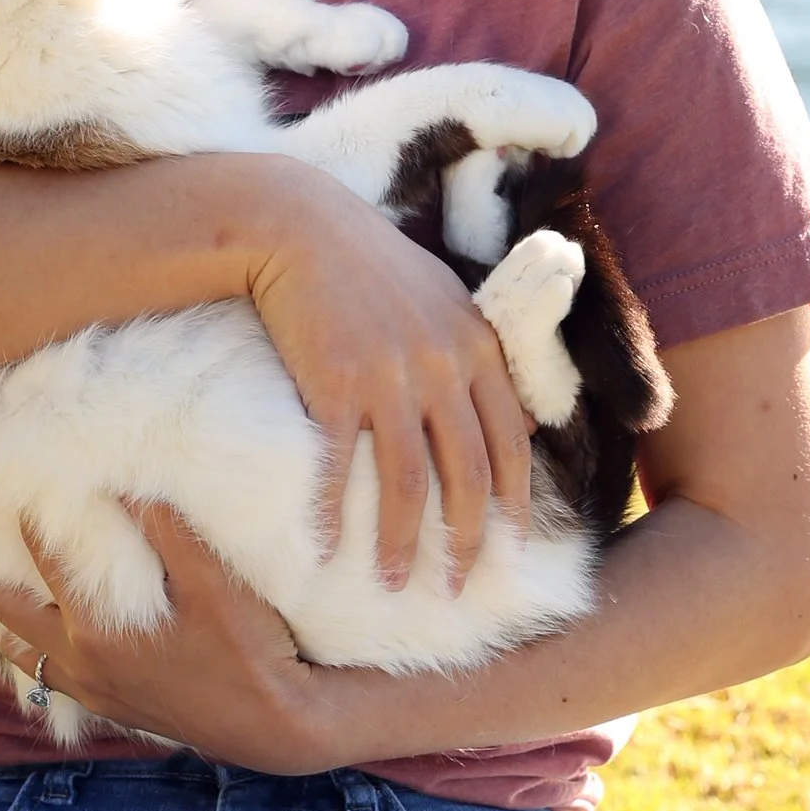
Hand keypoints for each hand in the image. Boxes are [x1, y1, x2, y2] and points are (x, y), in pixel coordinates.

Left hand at [0, 507, 342, 775]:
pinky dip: (35, 649)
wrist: (276, 726)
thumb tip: (127, 483)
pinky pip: (49, 678)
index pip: (43, 554)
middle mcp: (80, 662)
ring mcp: (92, 690)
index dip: (30, 514)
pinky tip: (46, 631)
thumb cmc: (250, 650)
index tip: (21, 480)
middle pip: (5, 608)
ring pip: (20, 650)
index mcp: (95, 628)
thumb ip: (168, 531)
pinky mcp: (110, 708)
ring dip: (7, 613)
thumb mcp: (214, 583)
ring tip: (2, 578)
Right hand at [241, 161, 533, 592]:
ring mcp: (389, 377)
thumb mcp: (442, 295)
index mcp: (477, 346)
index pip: (512, 443)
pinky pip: (336, 465)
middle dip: (464, 540)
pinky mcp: (333, 383)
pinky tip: (325, 550)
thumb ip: (476, 352)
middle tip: (456, 587)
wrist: (295, 223)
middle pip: (466, 473)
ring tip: (391, 583)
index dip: (514, 504)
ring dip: (400, 541)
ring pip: (406, 481)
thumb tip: (511, 412)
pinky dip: (331, 513)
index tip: (510, 548)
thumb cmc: (366, 262)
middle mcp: (442, 366)